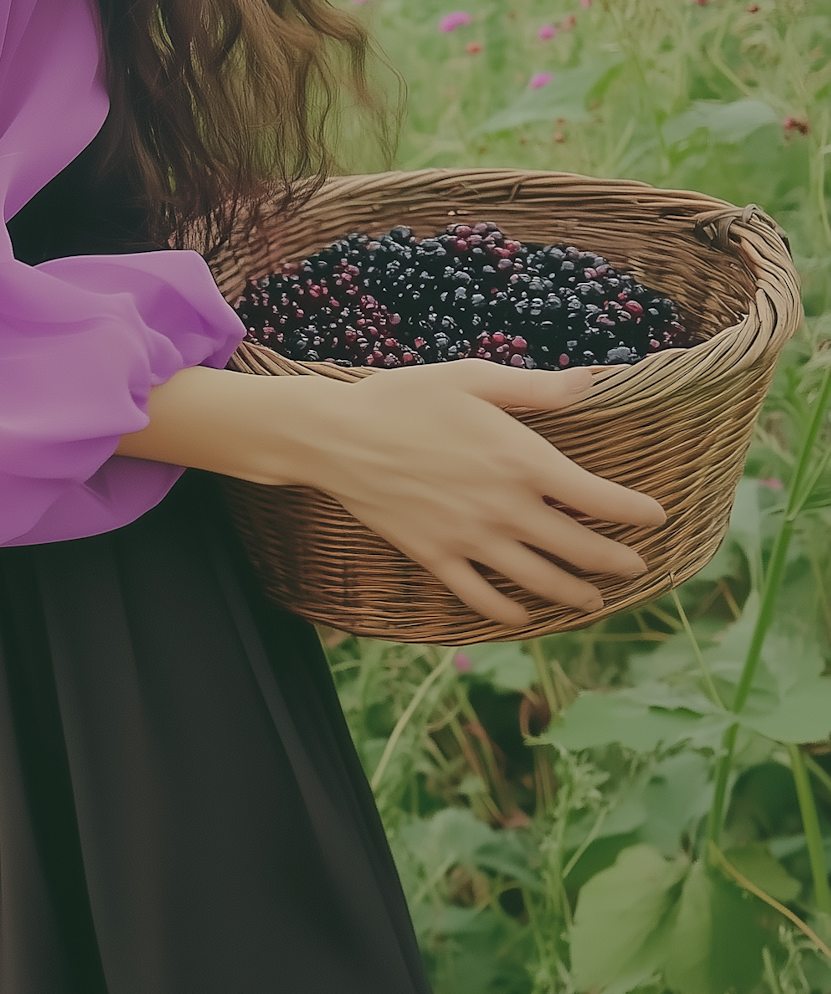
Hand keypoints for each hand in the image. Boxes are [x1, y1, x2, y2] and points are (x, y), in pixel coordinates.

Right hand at [281, 360, 665, 627]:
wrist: (338, 437)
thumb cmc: (406, 397)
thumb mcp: (475, 378)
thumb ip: (537, 389)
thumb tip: (591, 381)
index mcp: (523, 460)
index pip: (598, 497)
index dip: (634, 512)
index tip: (655, 518)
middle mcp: (505, 507)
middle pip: (577, 547)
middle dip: (614, 561)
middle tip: (636, 568)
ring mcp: (470, 538)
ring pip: (537, 579)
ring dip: (574, 594)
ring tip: (594, 601)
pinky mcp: (436, 557)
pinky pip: (481, 595)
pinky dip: (507, 610)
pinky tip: (523, 614)